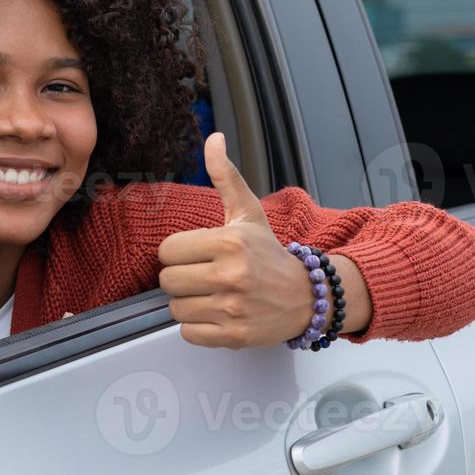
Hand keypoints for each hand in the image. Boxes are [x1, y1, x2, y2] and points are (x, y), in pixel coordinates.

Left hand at [158, 132, 315, 348]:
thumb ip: (225, 177)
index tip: (196, 254)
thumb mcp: (248, 213)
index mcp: (229, 242)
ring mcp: (233, 308)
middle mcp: (231, 275)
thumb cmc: (270, 254)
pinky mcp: (234, 336)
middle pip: (167, 281)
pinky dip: (198, 327)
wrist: (307, 295)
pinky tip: (217, 313)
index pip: (167, 251)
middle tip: (203, 276)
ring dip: (189, 303)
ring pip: (175, 309)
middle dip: (181, 279)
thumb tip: (213, 138)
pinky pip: (188, 333)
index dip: (178, 253)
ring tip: (212, 295)